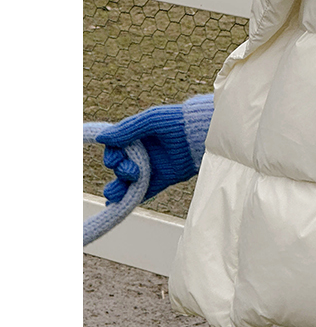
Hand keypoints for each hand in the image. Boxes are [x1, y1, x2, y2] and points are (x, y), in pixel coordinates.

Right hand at [97, 95, 212, 203]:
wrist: (202, 135)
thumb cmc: (177, 121)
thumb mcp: (150, 121)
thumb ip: (127, 130)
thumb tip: (102, 138)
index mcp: (136, 137)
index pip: (115, 149)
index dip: (112, 156)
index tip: (116, 159)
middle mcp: (142, 153)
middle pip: (120, 166)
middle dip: (120, 171)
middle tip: (130, 171)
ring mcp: (152, 167)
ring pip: (129, 181)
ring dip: (119, 188)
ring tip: (114, 195)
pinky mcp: (164, 179)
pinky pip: (145, 191)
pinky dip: (132, 198)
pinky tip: (118, 205)